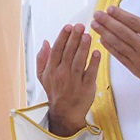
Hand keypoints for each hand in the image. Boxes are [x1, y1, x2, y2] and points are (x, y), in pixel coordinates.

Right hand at [36, 23, 101, 137]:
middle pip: (68, 53)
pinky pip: (90, 73)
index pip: (57, 50)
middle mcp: (62, 74)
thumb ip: (42, 59)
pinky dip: (93, 63)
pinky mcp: (86, 87)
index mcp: (51, 70)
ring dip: (83, 47)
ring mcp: (74, 81)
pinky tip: (97, 53)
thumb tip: (45, 42)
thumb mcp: (42, 76)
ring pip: (78, 61)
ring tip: (88, 36)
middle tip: (80, 26)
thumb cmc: (55, 92)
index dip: (63, 37)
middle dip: (74, 38)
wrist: (65, 112)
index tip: (68, 27)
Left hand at [93, 2, 139, 95]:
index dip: (120, 15)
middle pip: (122, 31)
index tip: (110, 9)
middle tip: (96, 14)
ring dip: (104, 33)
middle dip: (107, 21)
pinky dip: (110, 48)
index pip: (134, 22)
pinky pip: (120, 57)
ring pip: (118, 43)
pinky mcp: (137, 69)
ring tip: (94, 25)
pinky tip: (102, 41)